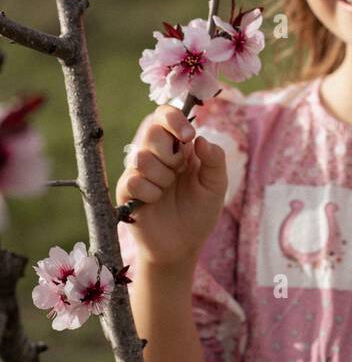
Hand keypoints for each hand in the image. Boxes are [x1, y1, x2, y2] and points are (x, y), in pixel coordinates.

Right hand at [116, 105, 228, 267]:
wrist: (183, 245)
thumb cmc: (201, 212)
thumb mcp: (216, 185)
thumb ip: (215, 159)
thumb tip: (200, 139)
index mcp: (178, 146)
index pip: (165, 115)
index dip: (174, 119)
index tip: (188, 136)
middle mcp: (156, 154)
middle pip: (151, 131)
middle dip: (170, 153)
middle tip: (178, 172)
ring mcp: (138, 171)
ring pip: (141, 157)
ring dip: (162, 177)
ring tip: (167, 190)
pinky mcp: (125, 191)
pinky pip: (132, 180)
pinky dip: (150, 193)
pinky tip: (155, 202)